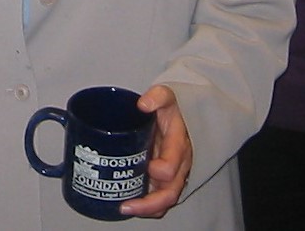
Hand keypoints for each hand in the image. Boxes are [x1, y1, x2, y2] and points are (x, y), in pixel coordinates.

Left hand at [119, 84, 191, 218]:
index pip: (174, 163)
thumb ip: (158, 97)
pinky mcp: (163, 179)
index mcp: (179, 145)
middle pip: (170, 192)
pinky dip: (145, 206)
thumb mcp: (167, 96)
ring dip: (146, 208)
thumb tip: (143, 104)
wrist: (179, 116)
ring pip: (164, 200)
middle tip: (127, 204)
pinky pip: (158, 198)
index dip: (162, 169)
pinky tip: (127, 205)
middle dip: (150, 203)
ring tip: (124, 208)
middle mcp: (178, 165)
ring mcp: (172, 175)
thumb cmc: (171, 109)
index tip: (148, 167)